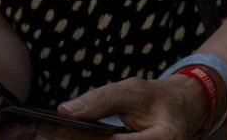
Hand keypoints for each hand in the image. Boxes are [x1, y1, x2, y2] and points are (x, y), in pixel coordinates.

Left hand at [61, 72, 211, 139]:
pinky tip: (70, 138)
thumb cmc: (158, 100)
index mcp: (163, 139)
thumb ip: (102, 100)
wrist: (180, 112)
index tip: (55, 127)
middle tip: (46, 132)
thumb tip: (65, 111)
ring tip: (53, 133)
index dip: (81, 137)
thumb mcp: (134, 91)